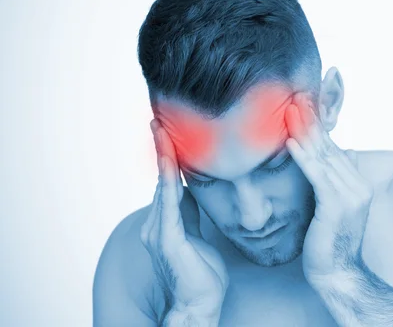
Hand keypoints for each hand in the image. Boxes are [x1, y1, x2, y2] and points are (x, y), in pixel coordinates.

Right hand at [140, 119, 228, 319]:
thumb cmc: (202, 274)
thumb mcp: (198, 235)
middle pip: (161, 180)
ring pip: (163, 187)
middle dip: (160, 151)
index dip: (167, 158)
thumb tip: (190, 192)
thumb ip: (190, 214)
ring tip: (160, 132)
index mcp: (165, 223)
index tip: (166, 134)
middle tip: (158, 122)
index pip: (167, 183)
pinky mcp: (167, 240)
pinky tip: (170, 163)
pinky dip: (169, 181)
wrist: (200, 304)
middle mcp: (156, 224)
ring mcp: (159, 232)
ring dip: (163, 158)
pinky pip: (169, 204)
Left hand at [284, 93, 374, 283]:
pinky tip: (290, 142)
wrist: (338, 275)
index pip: (334, 150)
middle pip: (329, 148)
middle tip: (296, 96)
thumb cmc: (329, 243)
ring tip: (290, 110)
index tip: (304, 105)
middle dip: (311, 122)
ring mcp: (350, 196)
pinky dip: (303, 158)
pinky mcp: (336, 207)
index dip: (318, 127)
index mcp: (358, 185)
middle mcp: (358, 186)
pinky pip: (317, 177)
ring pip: (323, 157)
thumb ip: (332, 182)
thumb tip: (332, 157)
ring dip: (305, 132)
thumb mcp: (332, 207)